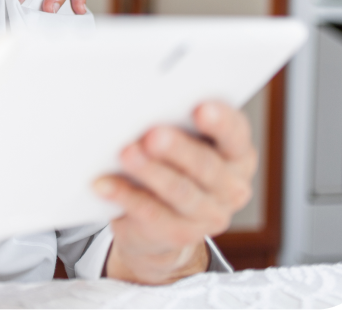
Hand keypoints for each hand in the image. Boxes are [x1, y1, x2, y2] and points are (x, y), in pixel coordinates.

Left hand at [95, 102, 256, 284]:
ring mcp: (209, 215)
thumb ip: (171, 124)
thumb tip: (139, 107)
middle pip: (207, 165)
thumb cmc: (170, 163)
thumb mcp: (180, 142)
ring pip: (180, 191)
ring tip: (126, 154)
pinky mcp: (179, 234)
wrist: (158, 224)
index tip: (200, 108)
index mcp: (237, 154)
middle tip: (152, 135)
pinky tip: (104, 184)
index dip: (220, 122)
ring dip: (151, 172)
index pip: (235, 134)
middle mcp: (231, 186)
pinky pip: (151, 213)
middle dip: (178, 149)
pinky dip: (125, 196)